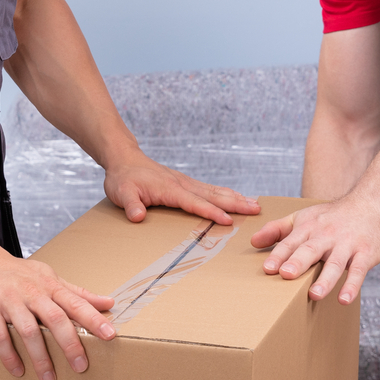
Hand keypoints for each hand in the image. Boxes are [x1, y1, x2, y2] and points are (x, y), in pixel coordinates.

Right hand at [0, 247, 116, 379]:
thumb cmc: (16, 273)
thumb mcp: (48, 277)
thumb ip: (77, 293)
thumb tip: (108, 303)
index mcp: (49, 285)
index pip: (75, 302)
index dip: (93, 318)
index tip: (110, 335)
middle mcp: (31, 292)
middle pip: (55, 318)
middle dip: (70, 344)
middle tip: (81, 366)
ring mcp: (9, 300)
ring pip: (29, 331)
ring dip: (40, 357)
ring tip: (49, 379)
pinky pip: (0, 336)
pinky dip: (9, 355)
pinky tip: (18, 371)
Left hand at [103, 148, 260, 226]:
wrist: (124, 159)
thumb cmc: (123, 179)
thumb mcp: (122, 193)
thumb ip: (131, 205)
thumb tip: (138, 216)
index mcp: (170, 189)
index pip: (195, 203)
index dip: (212, 212)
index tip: (229, 220)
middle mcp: (183, 184)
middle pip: (213, 195)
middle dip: (235, 203)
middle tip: (256, 209)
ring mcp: (186, 182)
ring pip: (215, 191)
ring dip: (235, 198)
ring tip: (255, 204)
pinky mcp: (185, 183)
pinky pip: (209, 189)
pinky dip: (225, 193)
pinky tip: (235, 197)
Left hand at [250, 198, 379, 303]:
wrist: (371, 205)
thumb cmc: (331, 217)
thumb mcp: (302, 217)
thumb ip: (277, 229)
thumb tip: (252, 242)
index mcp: (309, 228)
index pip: (291, 242)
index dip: (279, 254)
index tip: (268, 268)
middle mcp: (327, 235)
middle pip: (311, 249)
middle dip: (299, 262)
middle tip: (286, 274)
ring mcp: (347, 245)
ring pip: (335, 263)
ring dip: (325, 279)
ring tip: (314, 294)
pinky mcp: (365, 254)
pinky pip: (359, 270)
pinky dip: (352, 285)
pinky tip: (344, 299)